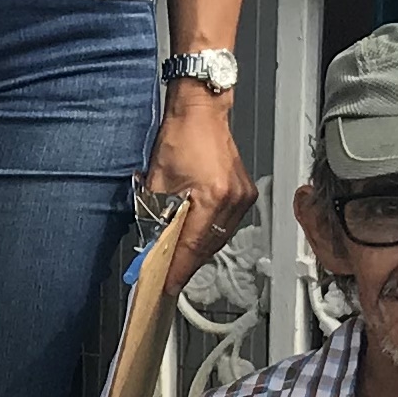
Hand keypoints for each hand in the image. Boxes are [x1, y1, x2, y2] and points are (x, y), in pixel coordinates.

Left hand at [141, 82, 257, 263]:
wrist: (201, 111)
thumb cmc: (181, 135)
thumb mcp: (158, 179)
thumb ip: (155, 216)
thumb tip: (153, 243)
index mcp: (213, 195)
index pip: (192, 244)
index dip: (178, 268)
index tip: (167, 285)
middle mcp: (232, 199)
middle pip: (208, 246)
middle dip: (187, 263)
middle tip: (169, 277)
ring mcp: (242, 197)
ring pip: (219, 238)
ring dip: (198, 251)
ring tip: (179, 262)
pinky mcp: (244, 194)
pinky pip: (226, 225)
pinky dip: (209, 235)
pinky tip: (195, 241)